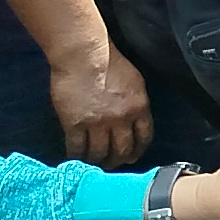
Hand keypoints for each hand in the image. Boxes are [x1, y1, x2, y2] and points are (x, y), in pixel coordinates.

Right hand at [51, 46, 152, 165]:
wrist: (84, 55)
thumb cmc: (109, 61)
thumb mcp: (135, 82)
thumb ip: (136, 103)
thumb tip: (134, 119)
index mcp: (139, 107)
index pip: (145, 137)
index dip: (139, 150)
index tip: (133, 156)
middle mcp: (121, 119)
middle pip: (123, 150)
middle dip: (118, 160)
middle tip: (112, 164)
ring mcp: (97, 124)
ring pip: (100, 154)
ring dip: (98, 162)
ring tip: (94, 163)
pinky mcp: (75, 125)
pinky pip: (77, 149)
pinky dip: (76, 156)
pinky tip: (75, 158)